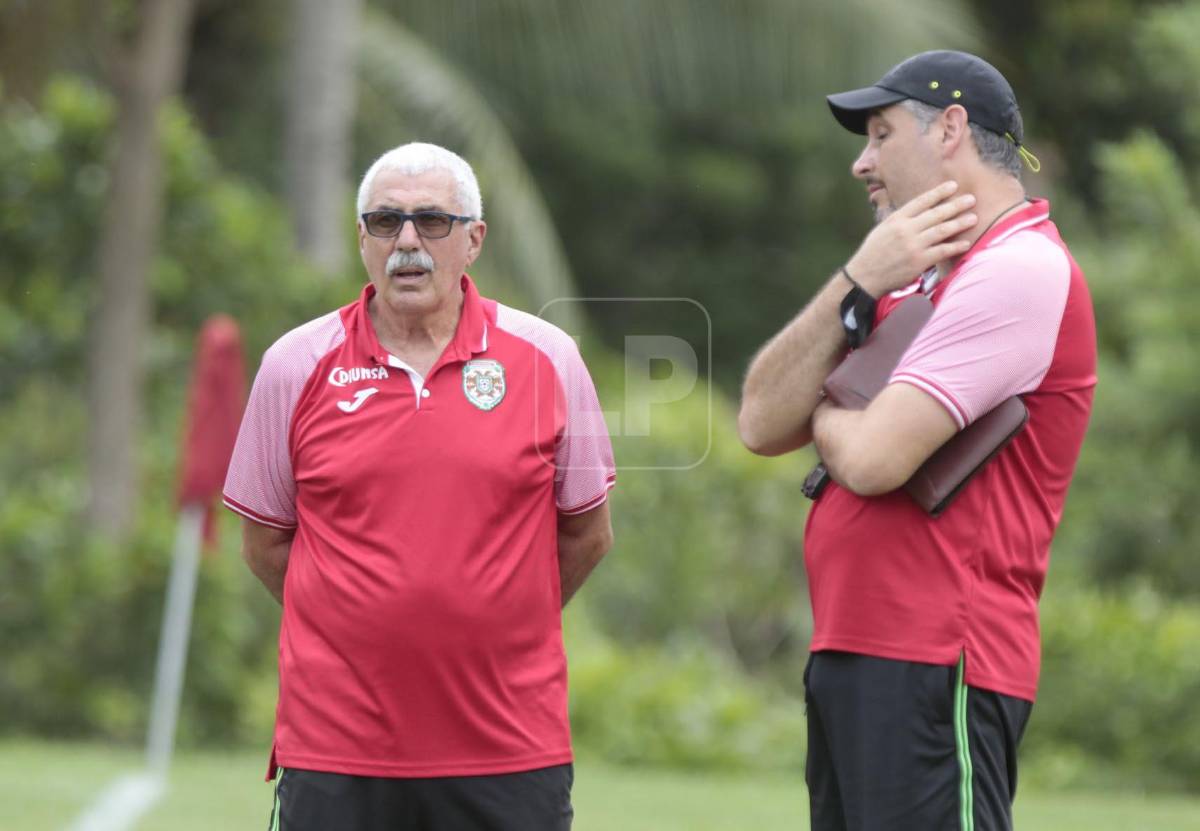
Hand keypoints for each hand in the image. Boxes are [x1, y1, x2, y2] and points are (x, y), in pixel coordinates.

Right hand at [845, 181, 977, 296]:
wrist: (864, 277)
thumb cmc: (873, 253)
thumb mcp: (882, 229)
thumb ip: (901, 220)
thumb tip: (919, 212)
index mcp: (896, 219)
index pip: (921, 202)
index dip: (939, 193)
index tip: (953, 186)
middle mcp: (906, 230)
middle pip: (936, 214)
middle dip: (955, 205)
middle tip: (971, 199)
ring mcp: (913, 245)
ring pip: (942, 230)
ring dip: (960, 223)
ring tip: (973, 218)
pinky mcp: (919, 262)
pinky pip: (942, 251)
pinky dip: (955, 246)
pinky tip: (966, 243)